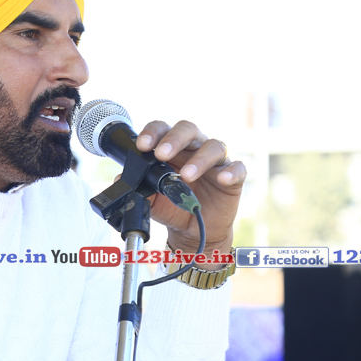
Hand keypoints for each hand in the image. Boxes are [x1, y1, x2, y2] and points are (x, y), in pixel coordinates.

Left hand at [135, 120, 245, 266]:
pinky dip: (232, 172)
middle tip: (161, 154)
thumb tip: (121, 178)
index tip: (142, 145)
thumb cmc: (172, 207)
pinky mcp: (232, 177)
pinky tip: (223, 178)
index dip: (153, 133)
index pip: (163, 130)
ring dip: (199, 159)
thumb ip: (138, 187)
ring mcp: (215, 162)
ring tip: (187, 175)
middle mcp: (194, 148)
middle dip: (174, 139)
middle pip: (188, 129)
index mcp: (172, 148)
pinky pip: (238, 168)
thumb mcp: (152, 199)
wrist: (192, 231)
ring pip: (213, 146)